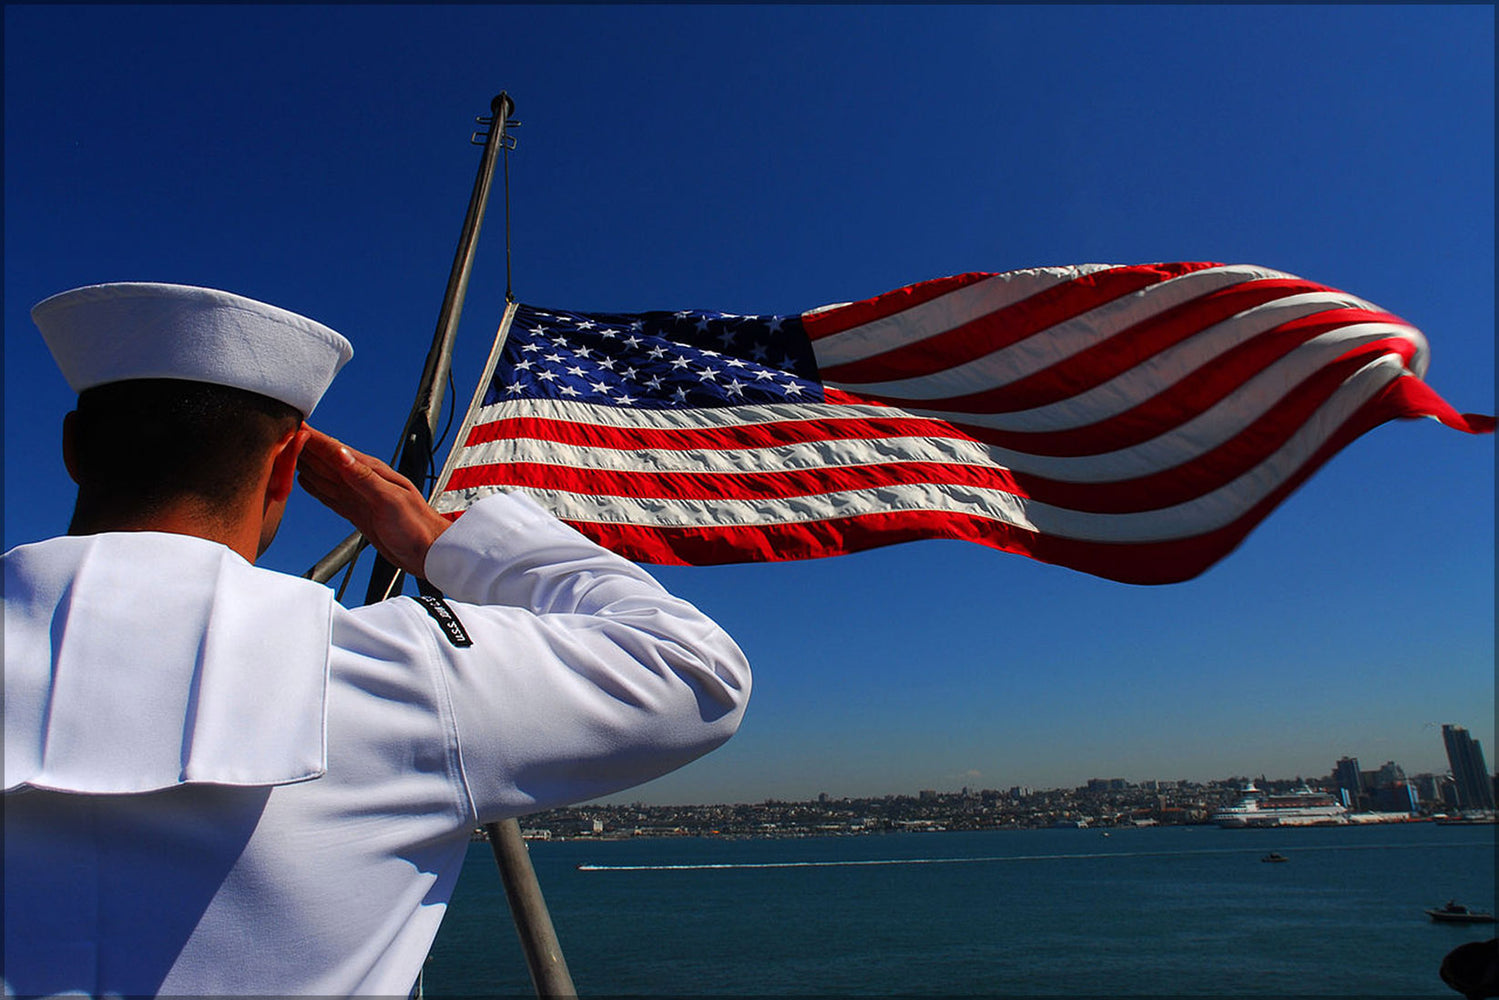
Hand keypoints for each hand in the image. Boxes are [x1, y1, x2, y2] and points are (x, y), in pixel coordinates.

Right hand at [297, 425, 450, 577]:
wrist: (429, 553)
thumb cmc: (417, 526)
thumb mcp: (390, 499)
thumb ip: (363, 477)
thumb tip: (339, 453)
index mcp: (371, 472)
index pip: (335, 450)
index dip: (312, 438)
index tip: (291, 425)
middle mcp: (362, 480)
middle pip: (325, 460)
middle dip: (301, 448)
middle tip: (276, 436)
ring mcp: (358, 496)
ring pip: (324, 476)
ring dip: (303, 465)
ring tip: (282, 454)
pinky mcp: (357, 513)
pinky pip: (330, 495)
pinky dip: (314, 487)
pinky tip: (303, 481)